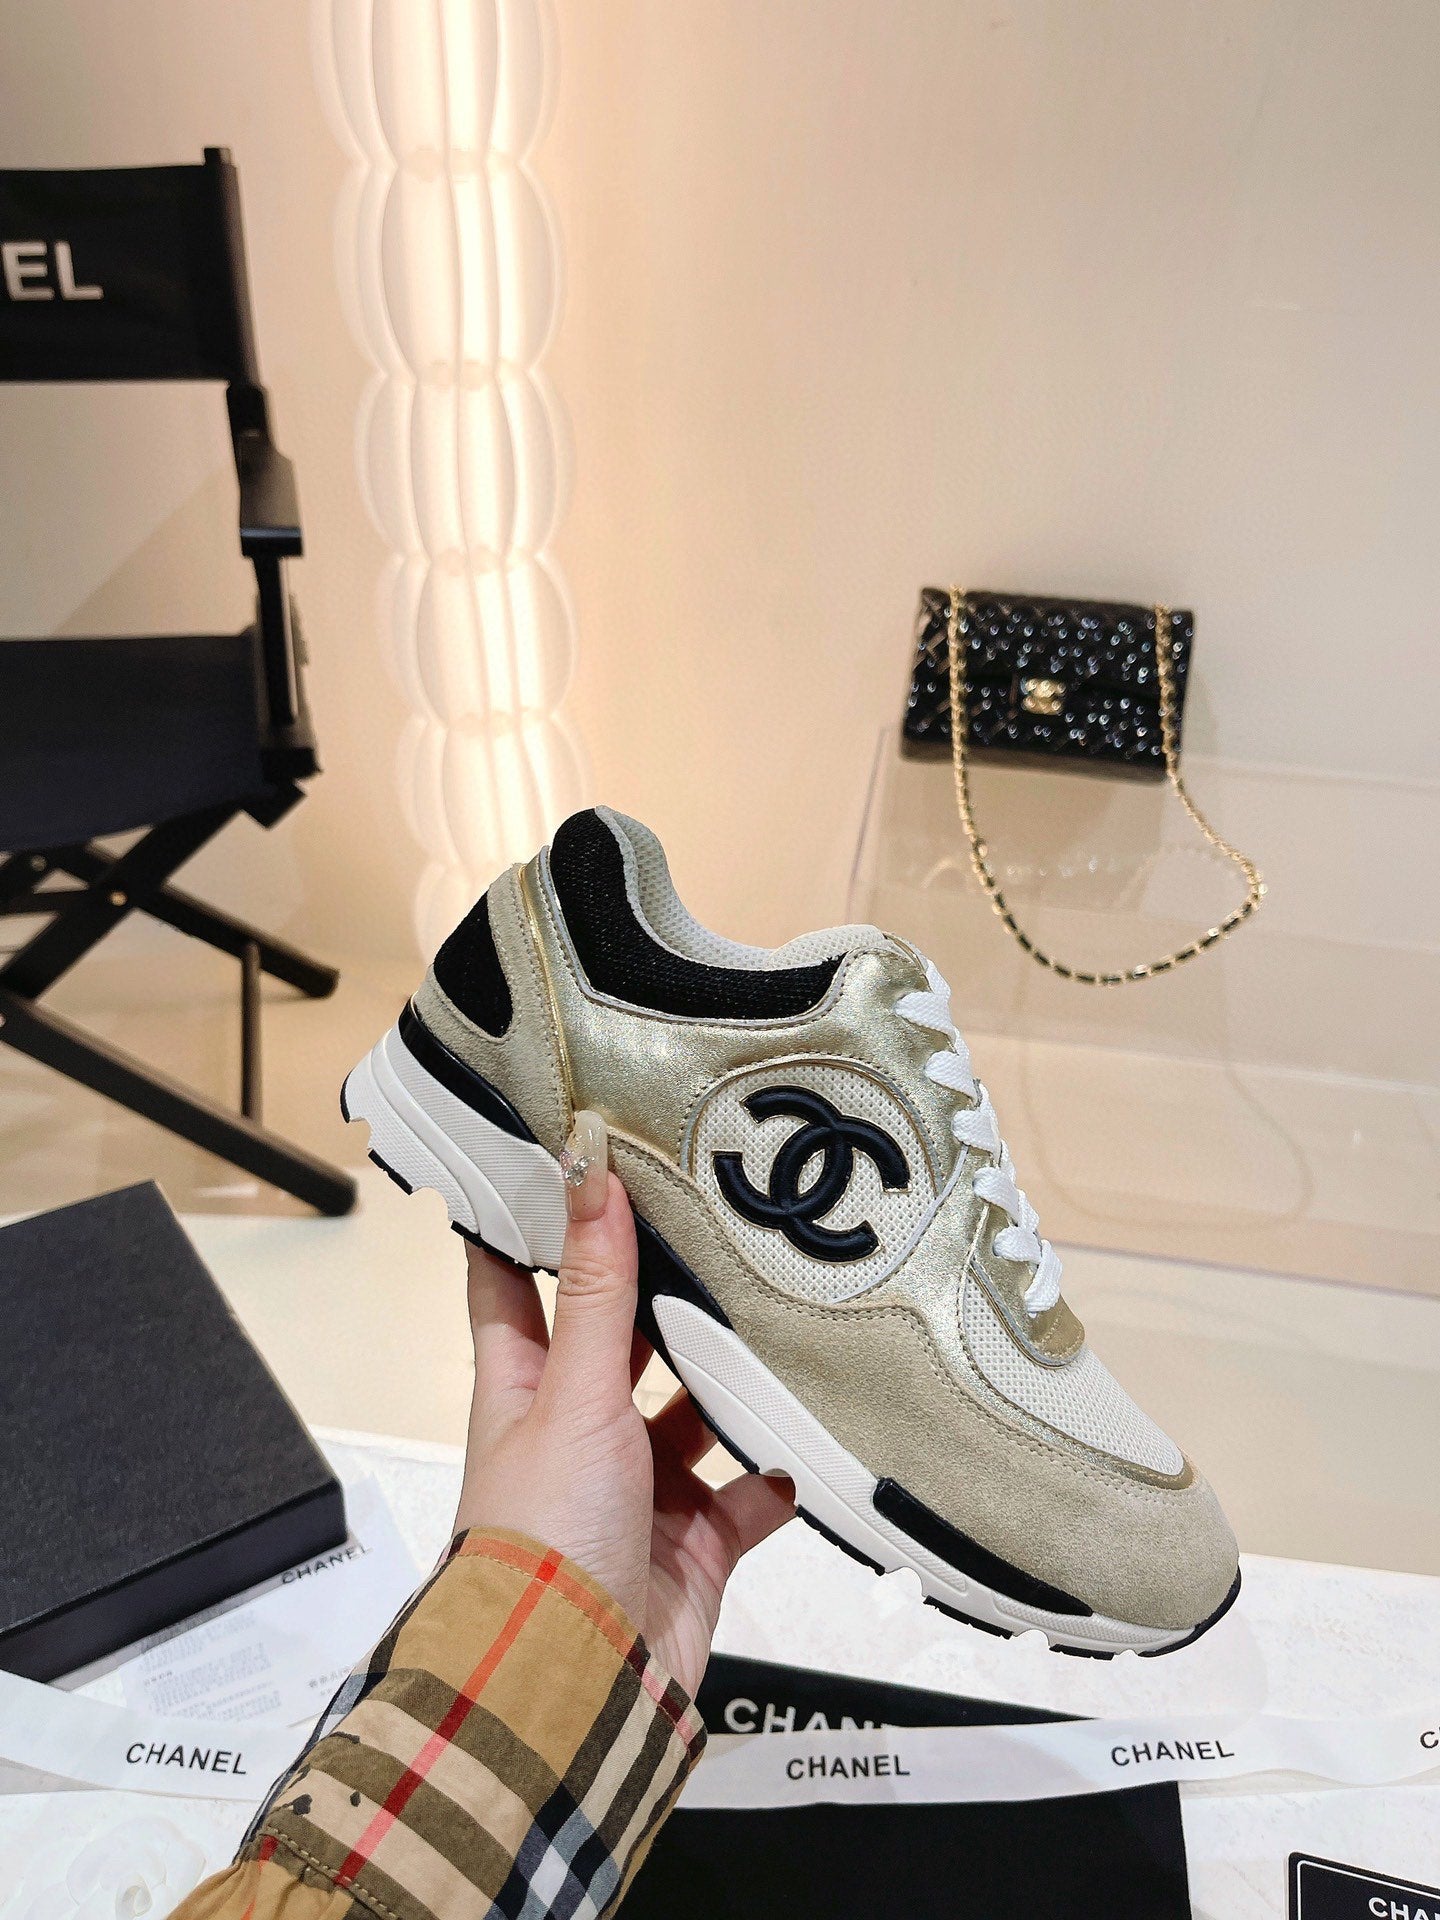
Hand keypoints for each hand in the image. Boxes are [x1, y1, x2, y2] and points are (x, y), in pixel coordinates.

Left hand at [453, 1111, 795, 1694]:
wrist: (576, 1685)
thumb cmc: (542, 1544)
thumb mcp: (574, 1393)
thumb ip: (596, 1289)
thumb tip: (590, 1178)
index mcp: (524, 1388)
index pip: (512, 1284)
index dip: (526, 1225)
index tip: (553, 1160)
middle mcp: (575, 1431)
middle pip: (615, 1342)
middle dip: (657, 1296)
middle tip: (705, 1228)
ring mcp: (633, 1488)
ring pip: (688, 1414)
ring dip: (724, 1384)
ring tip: (770, 1325)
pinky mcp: (689, 1544)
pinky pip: (744, 1499)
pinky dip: (772, 1478)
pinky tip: (799, 1449)